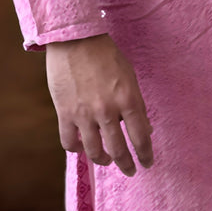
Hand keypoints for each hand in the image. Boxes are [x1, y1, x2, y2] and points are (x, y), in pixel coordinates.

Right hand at [45, 33, 152, 175]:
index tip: (147, 163)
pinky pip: (69, 142)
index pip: (140, 137)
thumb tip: (144, 130)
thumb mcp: (129, 76)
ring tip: (106, 160)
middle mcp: (107, 110)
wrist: (75, 39)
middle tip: (130, 171)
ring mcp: (84, 114)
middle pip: (118, 150)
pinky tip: (81, 148)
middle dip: (126, 165)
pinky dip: (76, 149)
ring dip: (102, 160)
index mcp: (127, 99)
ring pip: (94, 151)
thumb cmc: (106, 55)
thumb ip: (136, 104)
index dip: (145, 154)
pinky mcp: (64, 113)